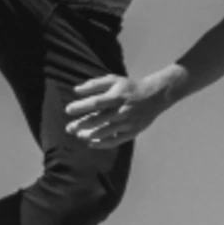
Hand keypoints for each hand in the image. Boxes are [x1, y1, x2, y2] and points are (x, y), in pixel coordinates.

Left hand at [64, 66, 184, 148]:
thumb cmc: (129, 87)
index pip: (96, 102)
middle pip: (99, 119)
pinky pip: (115, 141)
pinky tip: (91, 143)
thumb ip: (94, 84)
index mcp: (117, 96)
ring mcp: (128, 122)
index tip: (68, 109)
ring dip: (90, 135)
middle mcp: (123, 110)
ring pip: (106, 132)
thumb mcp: (113, 80)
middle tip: (69, 128)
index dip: (81, 106)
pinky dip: (102, 144)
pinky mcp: (132, 132)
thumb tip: (75, 90)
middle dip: (82, 124)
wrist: (155, 96)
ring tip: (78, 135)